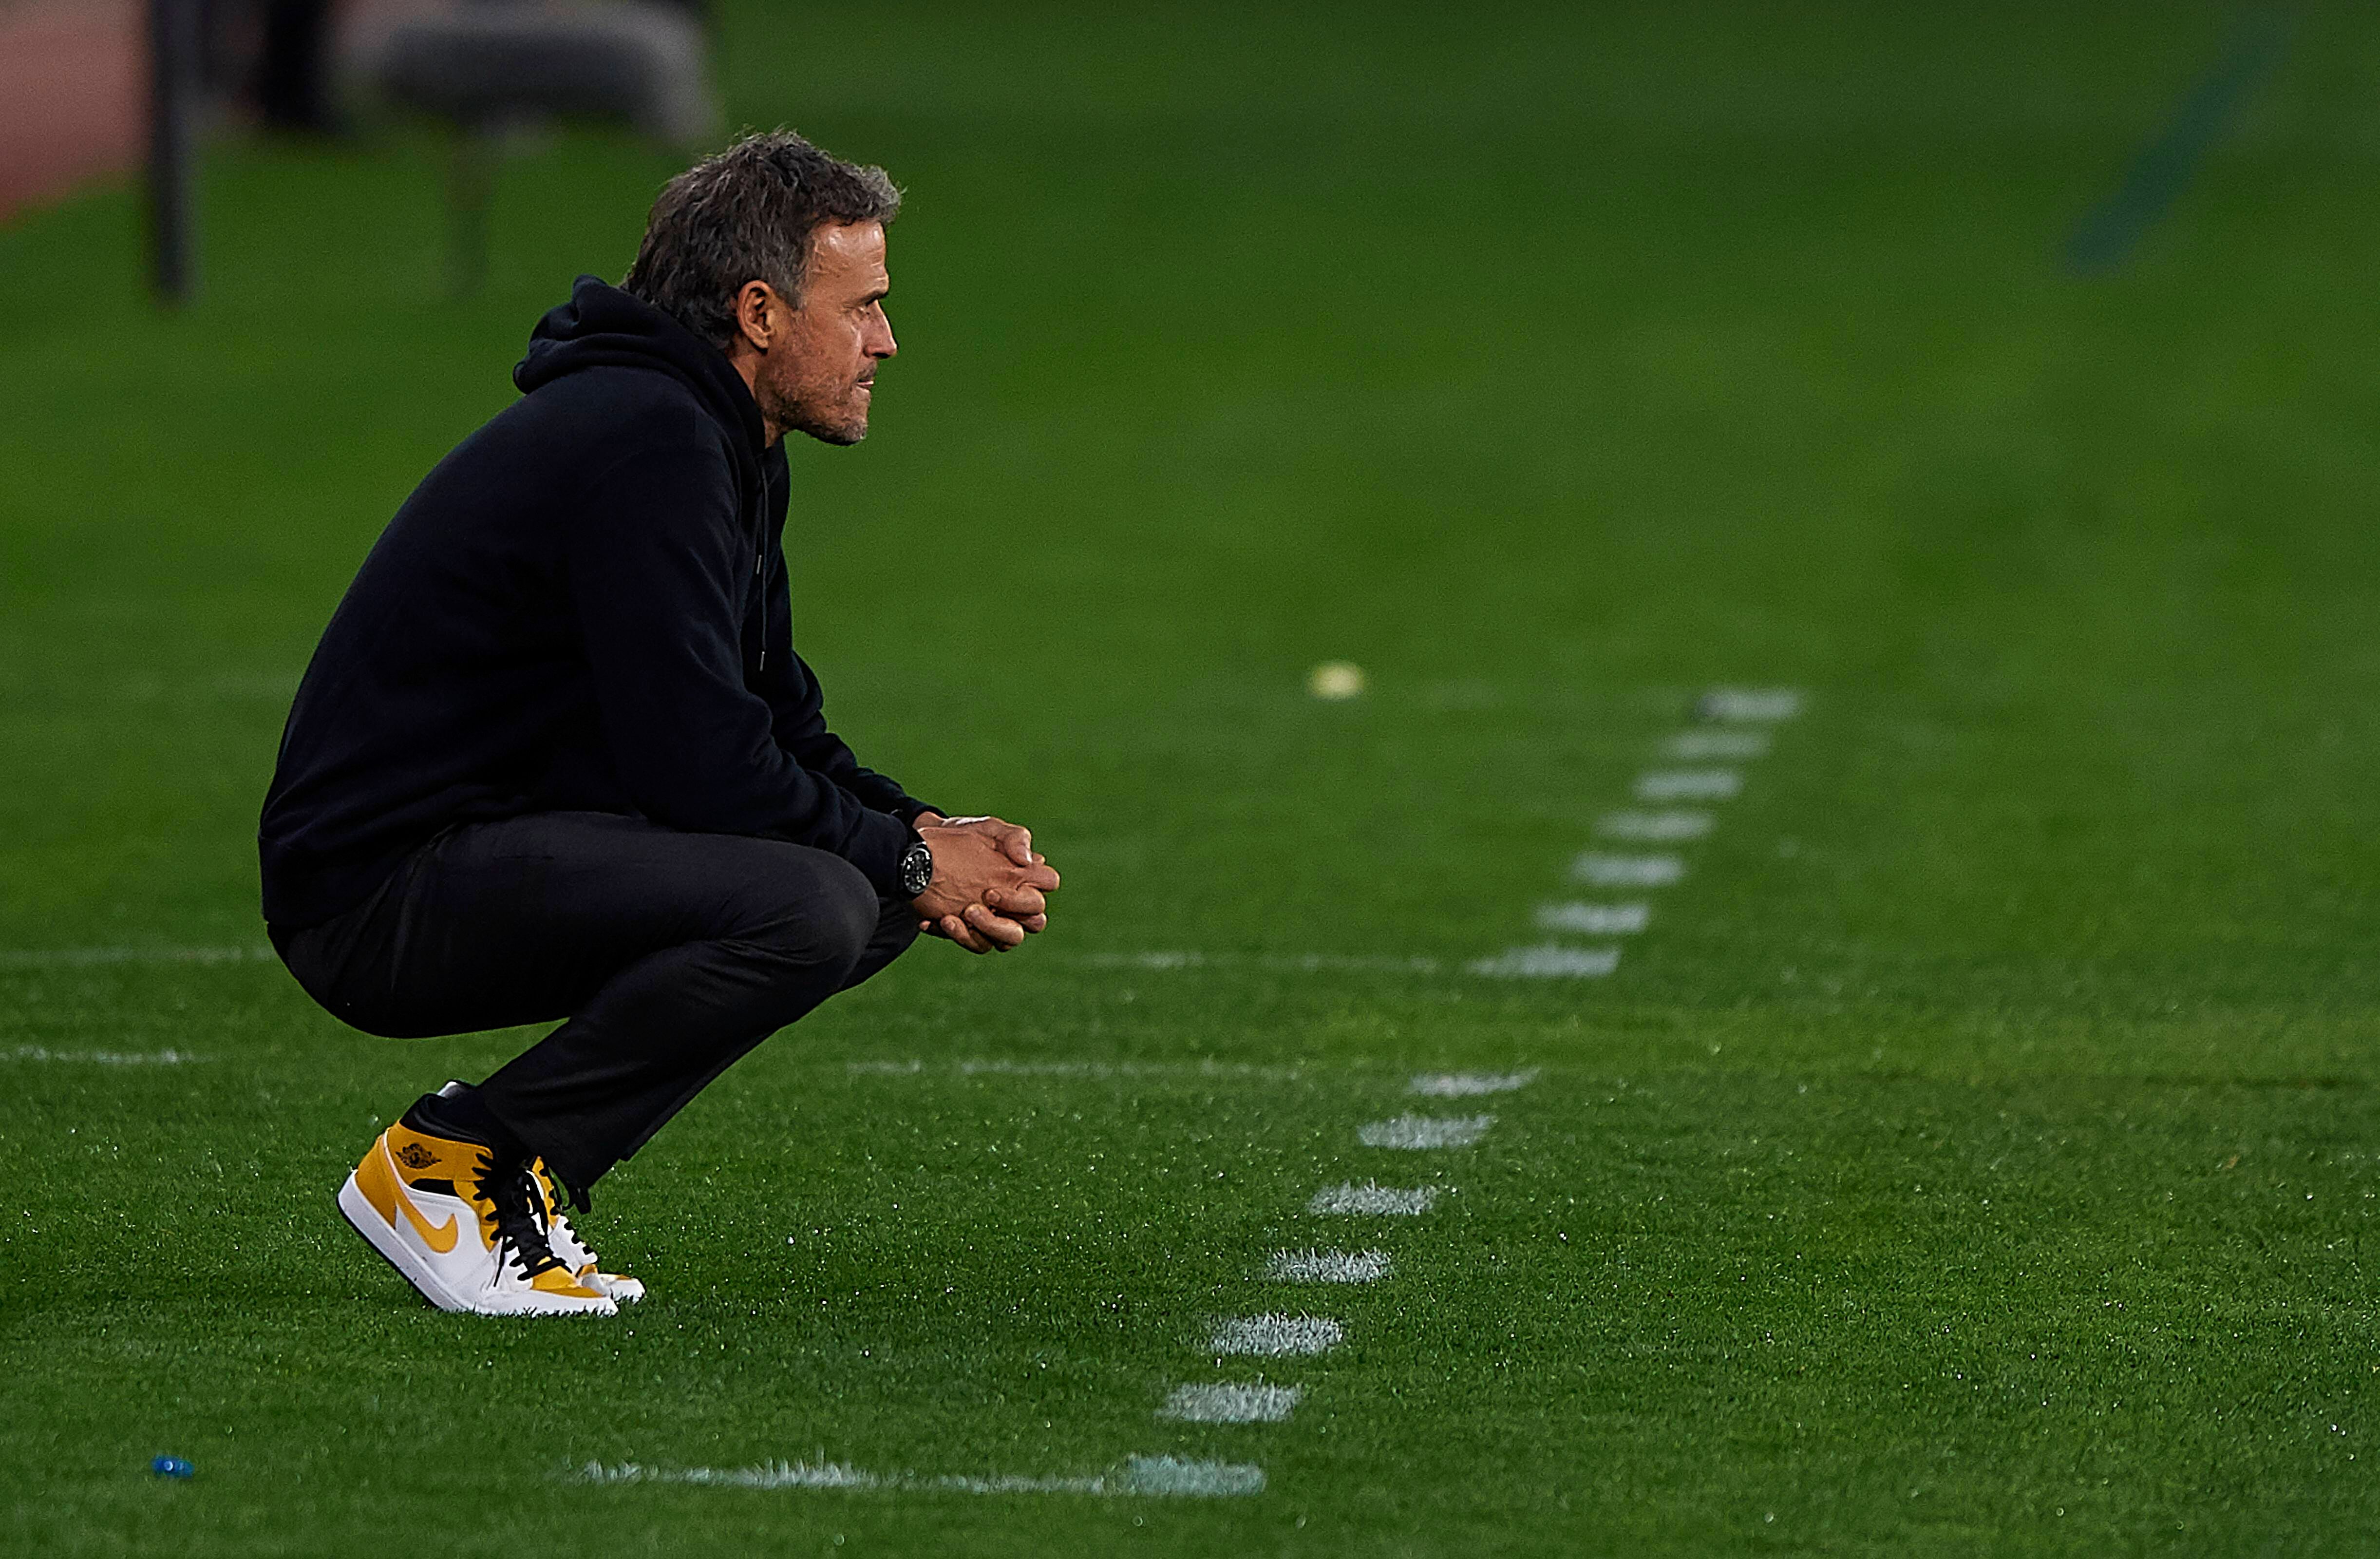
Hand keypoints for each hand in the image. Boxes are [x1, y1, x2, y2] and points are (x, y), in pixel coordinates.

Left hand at [910, 815, 1058, 953]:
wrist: (926, 851)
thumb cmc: (964, 837)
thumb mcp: (988, 829)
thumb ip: (1015, 838)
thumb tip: (1028, 860)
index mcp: (1027, 879)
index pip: (1045, 891)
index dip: (1026, 897)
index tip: (993, 891)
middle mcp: (1017, 904)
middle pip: (1033, 924)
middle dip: (1003, 920)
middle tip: (973, 906)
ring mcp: (997, 921)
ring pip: (1006, 942)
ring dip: (982, 932)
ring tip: (951, 919)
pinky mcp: (974, 931)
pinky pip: (975, 943)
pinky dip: (955, 935)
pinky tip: (935, 921)